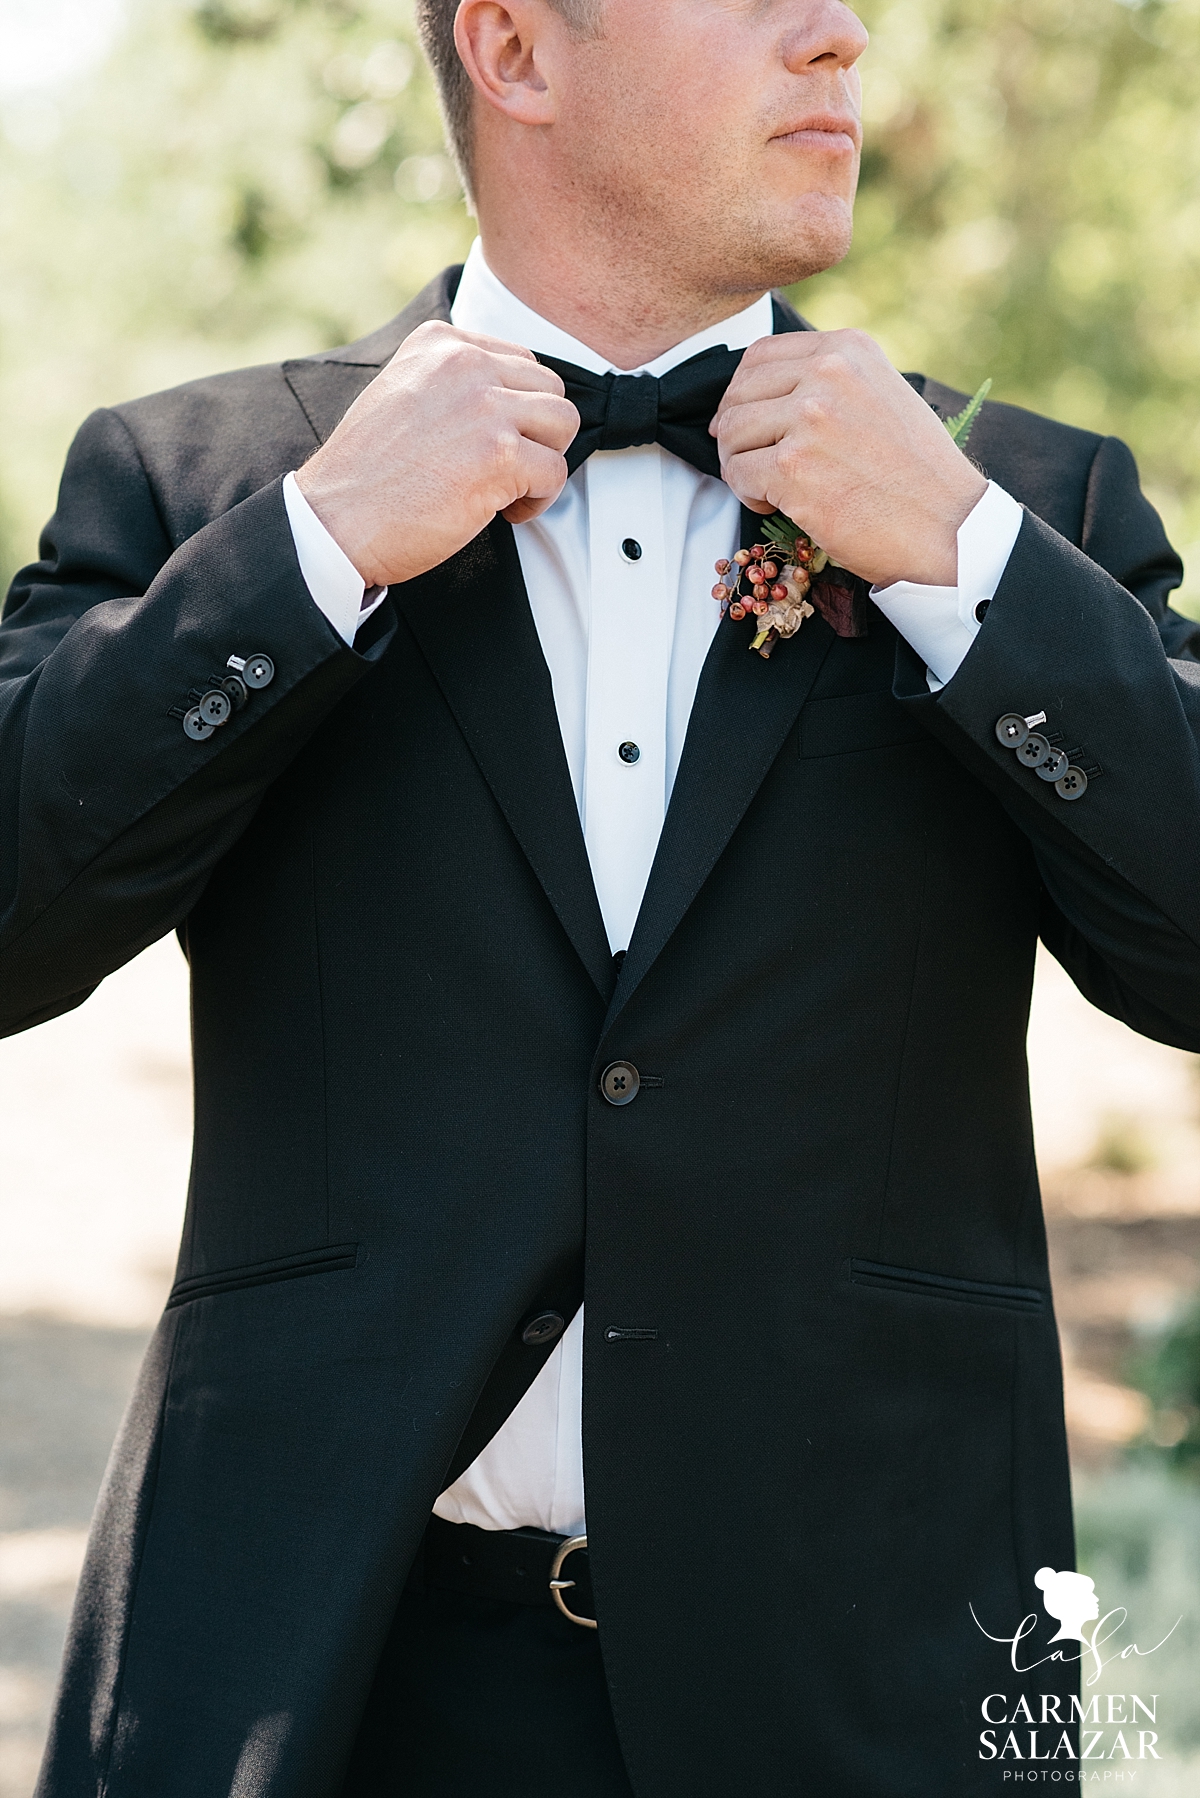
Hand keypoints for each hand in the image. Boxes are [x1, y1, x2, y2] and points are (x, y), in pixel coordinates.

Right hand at [295, 321, 579, 587]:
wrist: (336, 519)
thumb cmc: (367, 472)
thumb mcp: (401, 392)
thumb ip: (449, 381)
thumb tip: (508, 396)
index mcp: (440, 343)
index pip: (519, 361)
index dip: (517, 409)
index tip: (491, 441)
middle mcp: (465, 364)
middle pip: (550, 389)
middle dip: (537, 434)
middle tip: (506, 468)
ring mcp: (485, 408)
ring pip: (563, 424)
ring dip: (545, 461)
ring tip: (510, 487)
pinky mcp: (500, 456)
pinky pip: (556, 473)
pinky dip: (538, 500)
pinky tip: (502, 512)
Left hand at [711, 330, 987, 588]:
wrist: (947, 526)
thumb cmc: (916, 473)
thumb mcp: (881, 395)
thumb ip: (831, 382)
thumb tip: (767, 392)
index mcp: (847, 349)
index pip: (762, 355)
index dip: (742, 392)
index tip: (745, 421)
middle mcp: (827, 374)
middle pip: (739, 393)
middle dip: (735, 433)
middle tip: (753, 462)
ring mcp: (809, 420)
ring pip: (731, 433)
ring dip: (739, 464)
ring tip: (769, 486)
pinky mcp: (793, 469)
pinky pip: (738, 474)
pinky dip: (747, 495)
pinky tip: (777, 504)